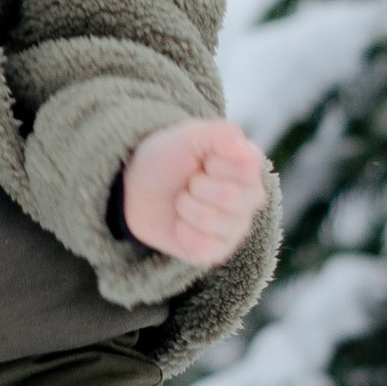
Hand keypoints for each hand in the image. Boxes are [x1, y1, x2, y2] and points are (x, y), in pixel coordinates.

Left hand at [121, 115, 268, 267]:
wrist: (136, 188)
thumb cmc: (167, 159)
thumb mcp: (188, 136)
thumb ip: (220, 134)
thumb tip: (242, 145)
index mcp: (249, 166)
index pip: (247, 168)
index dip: (215, 163)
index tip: (203, 160)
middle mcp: (250, 198)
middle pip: (231, 198)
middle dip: (196, 187)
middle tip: (189, 182)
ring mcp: (236, 227)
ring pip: (213, 222)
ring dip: (186, 208)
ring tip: (182, 201)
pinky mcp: (218, 251)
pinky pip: (204, 248)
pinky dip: (183, 233)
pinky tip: (180, 224)